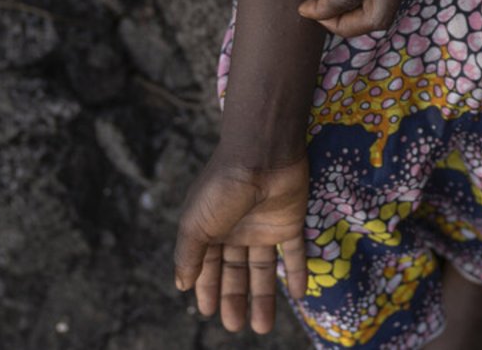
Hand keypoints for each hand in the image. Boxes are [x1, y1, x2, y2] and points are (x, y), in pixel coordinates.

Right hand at [173, 151, 309, 332]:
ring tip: (263, 327)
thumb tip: (181, 286)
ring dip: (264, 297)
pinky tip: (300, 296)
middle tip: (234, 327)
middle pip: (236, 272)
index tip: (209, 312)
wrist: (261, 155)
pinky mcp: (290, 222)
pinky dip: (299, 273)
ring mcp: (264, 226)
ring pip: (264, 269)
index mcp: (210, 229)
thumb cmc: (221, 188)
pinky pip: (296, 253)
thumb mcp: (195, 225)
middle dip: (234, 299)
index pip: (208, 267)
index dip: (208, 289)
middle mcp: (237, 230)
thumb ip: (189, 256)